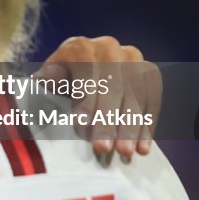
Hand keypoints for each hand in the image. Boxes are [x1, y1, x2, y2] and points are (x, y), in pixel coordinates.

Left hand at [39, 36, 161, 157]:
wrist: (78, 78)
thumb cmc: (58, 86)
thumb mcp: (46, 83)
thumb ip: (48, 82)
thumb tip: (50, 80)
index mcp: (78, 47)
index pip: (85, 72)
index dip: (84, 99)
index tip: (80, 126)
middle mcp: (107, 47)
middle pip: (112, 85)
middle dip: (107, 119)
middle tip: (103, 148)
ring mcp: (131, 58)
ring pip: (135, 93)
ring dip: (131, 126)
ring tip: (124, 152)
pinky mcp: (148, 73)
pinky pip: (152, 100)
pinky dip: (147, 126)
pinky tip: (142, 148)